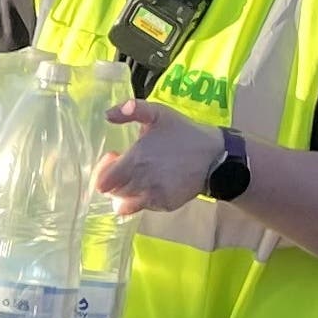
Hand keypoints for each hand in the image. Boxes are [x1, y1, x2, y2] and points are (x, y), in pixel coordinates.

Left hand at [93, 98, 222, 217]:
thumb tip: (107, 114)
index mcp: (136, 160)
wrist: (215, 156)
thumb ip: (132, 110)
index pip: (102, 182)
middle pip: (111, 194)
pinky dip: (142, 198)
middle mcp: (142, 183)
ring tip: (136, 177)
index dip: (103, 171)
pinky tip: (152, 183)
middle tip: (126, 166)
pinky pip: (143, 207)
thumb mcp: (158, 113)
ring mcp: (154, 197)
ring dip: (125, 192)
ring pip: (125, 204)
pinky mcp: (165, 205)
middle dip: (113, 181)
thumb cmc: (184, 132)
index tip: (115, 157)